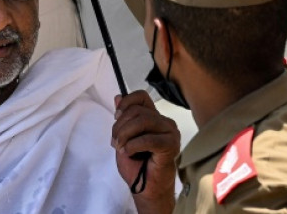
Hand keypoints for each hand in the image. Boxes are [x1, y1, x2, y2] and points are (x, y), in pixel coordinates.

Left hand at [112, 91, 179, 213]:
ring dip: (125, 135)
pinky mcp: (171, 145)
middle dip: (120, 125)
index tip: (116, 116)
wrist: (145, 188)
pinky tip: (129, 153)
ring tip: (121, 148)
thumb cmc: (136, 165)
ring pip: (143, 121)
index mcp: (154, 117)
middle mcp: (164, 122)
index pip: (141, 97)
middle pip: (138, 110)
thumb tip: (117, 97)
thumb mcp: (123, 138)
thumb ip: (123, 118)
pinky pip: (148, 139)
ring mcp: (170, 132)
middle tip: (115, 141)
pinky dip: (133, 145)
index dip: (126, 102)